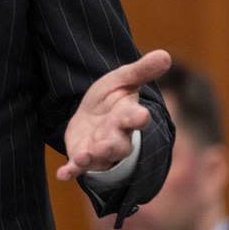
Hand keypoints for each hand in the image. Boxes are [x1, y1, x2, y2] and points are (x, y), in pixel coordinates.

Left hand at [56, 49, 170, 180]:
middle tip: (105, 146)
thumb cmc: (112, 99)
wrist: (93, 115)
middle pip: (119, 144)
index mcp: (127, 116)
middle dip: (112, 145)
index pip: (135, 117)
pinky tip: (63, 174)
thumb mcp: (122, 80)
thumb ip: (141, 71)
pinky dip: (71, 171)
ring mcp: (99, 149)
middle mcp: (116, 136)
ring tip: (85, 156)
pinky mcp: (81, 156)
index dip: (137, 117)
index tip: (141, 115)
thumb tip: (165, 54)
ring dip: (92, 158)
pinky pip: (77, 167)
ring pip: (100, 158)